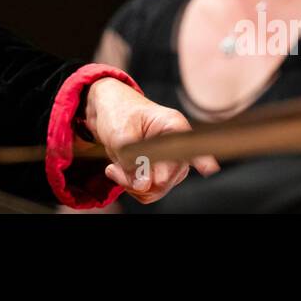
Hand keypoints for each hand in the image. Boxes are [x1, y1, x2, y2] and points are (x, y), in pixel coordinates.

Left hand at [84, 77, 219, 203]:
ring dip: (134, 185)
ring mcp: (169, 160)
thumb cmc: (117, 112)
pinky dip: (132, 187)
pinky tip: (118, 171)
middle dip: (143, 180)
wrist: (108, 109)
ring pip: (160, 188)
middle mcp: (176, 144)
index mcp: (173, 125)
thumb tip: (144, 186)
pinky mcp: (159, 171)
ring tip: (114, 169)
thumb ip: (132, 161)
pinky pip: (150, 191)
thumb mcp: (120, 133)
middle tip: (116, 170)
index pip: (189, 146)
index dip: (192, 161)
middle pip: (171, 176)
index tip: (190, 172)